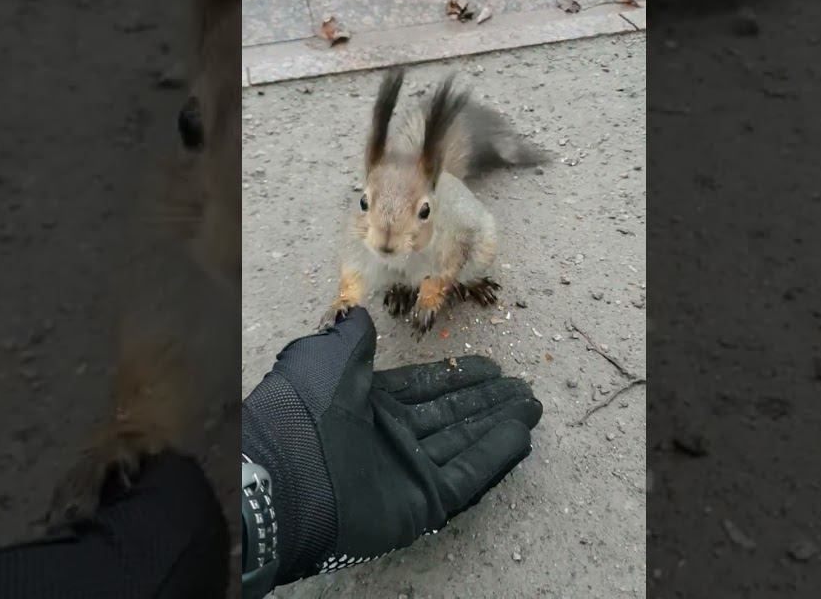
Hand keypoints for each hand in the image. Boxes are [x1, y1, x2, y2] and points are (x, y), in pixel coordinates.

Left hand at [242, 306, 541, 588]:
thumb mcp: (326, 356)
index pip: (426, 387)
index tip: (494, 366)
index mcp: (367, 403)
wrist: (288, 473)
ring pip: (463, 441)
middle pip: (450, 414)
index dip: (460, 376)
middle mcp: (390, 437)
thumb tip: (363, 318)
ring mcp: (407, 471)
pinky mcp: (421, 502)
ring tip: (532, 407)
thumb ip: (354, 339)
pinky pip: (465, 475)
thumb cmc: (305, 408)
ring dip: (498, 423)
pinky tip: (520, 434)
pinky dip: (493, 455)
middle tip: (524, 388)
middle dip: (488, 400)